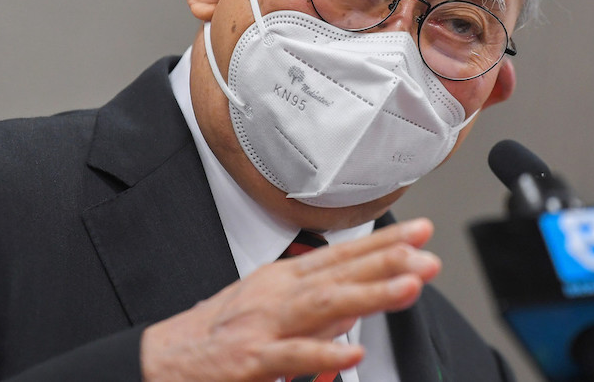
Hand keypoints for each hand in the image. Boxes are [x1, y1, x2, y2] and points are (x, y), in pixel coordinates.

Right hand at [140, 218, 440, 381]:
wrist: (165, 360)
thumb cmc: (219, 333)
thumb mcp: (273, 308)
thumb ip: (320, 307)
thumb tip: (361, 301)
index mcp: (285, 279)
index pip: (344, 255)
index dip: (385, 242)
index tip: (421, 232)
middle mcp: (278, 295)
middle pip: (340, 273)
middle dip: (388, 261)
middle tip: (428, 254)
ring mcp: (265, 325)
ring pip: (324, 306)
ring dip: (370, 294)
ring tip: (408, 286)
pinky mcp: (251, 361)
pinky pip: (291, 358)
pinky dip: (323, 355)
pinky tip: (353, 352)